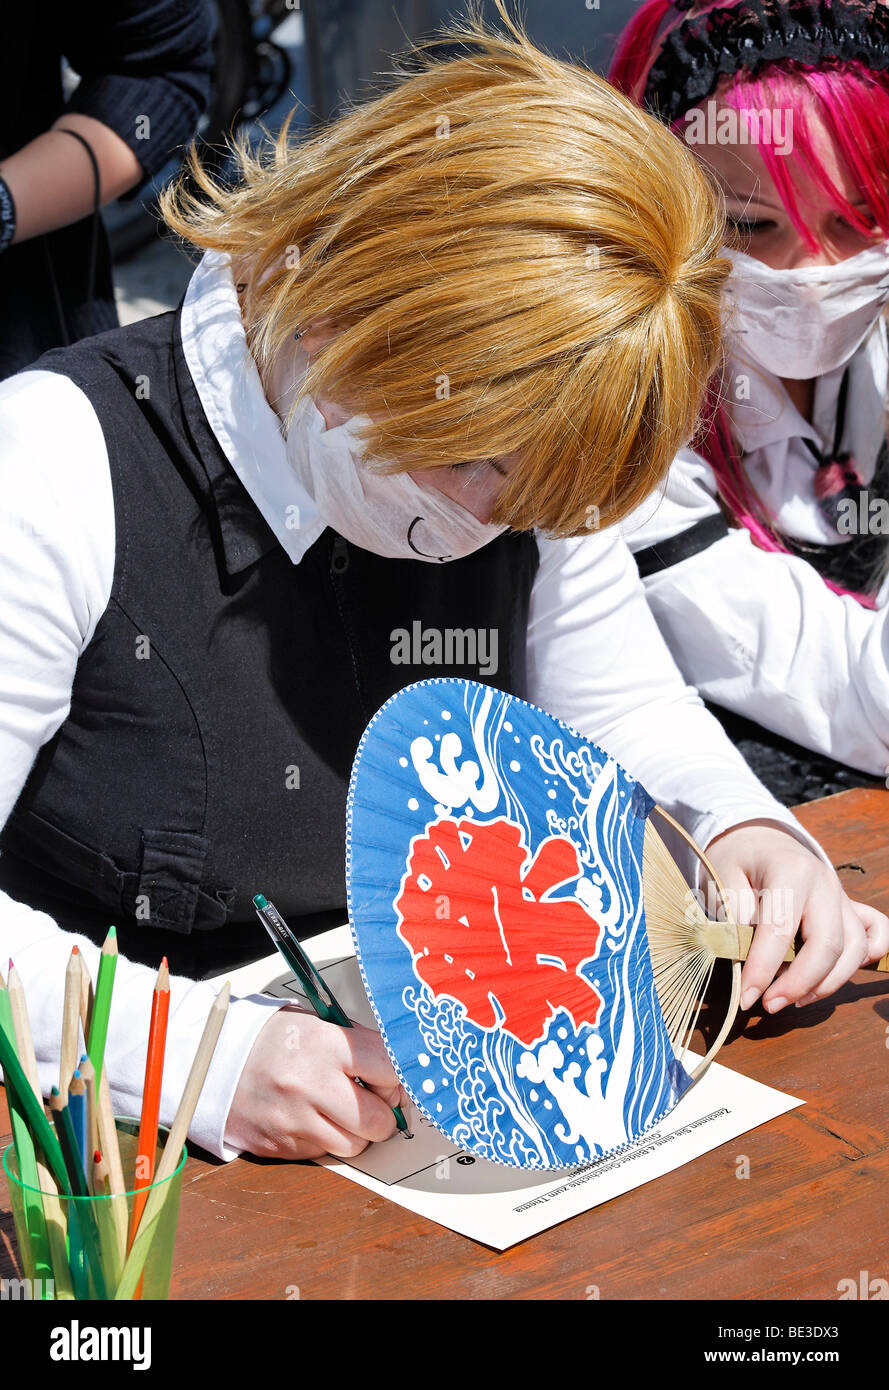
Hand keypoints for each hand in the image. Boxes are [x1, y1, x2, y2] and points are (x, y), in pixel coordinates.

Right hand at [224, 1008, 407, 1159]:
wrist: (211, 1062)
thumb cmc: (268, 1040)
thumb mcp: (313, 1023)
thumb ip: (354, 1044)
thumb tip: (394, 1070)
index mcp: (323, 1045)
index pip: (388, 1068)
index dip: (397, 1076)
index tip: (392, 1077)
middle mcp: (310, 1086)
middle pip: (379, 1119)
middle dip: (382, 1112)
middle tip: (373, 1099)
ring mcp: (295, 1121)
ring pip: (356, 1144)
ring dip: (357, 1132)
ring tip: (341, 1110)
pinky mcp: (282, 1148)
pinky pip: (326, 1154)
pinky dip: (328, 1140)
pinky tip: (314, 1118)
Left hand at [704, 820, 888, 1013]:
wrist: (759, 838)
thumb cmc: (737, 860)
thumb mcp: (720, 879)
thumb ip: (733, 917)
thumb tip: (745, 961)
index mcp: (790, 871)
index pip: (780, 930)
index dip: (763, 970)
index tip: (746, 998)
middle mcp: (825, 883)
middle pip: (828, 944)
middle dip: (800, 983)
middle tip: (769, 1005)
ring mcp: (842, 896)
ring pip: (855, 949)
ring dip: (828, 982)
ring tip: (793, 999)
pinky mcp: (850, 908)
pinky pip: (875, 935)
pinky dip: (863, 960)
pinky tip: (832, 975)